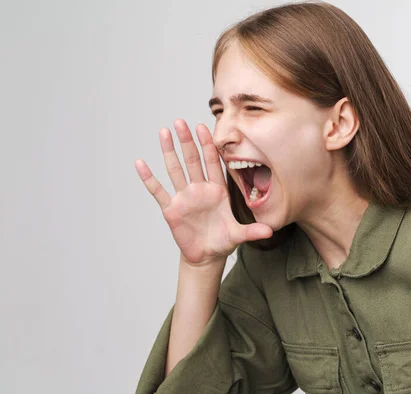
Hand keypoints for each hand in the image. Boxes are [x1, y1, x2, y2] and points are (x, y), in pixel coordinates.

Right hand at [134, 119, 272, 266]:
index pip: (212, 163)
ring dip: (169, 151)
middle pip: (192, 161)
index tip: (203, 127)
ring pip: (175, 170)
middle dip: (187, 141)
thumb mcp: (239, 235)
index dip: (207, 145)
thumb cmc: (223, 241)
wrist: (206, 256)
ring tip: (163, 132)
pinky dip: (149, 178)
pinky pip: (158, 191)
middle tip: (180, 122)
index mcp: (217, 191)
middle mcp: (199, 190)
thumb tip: (270, 231)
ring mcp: (184, 198)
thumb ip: (252, 231)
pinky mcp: (171, 209)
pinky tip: (140, 163)